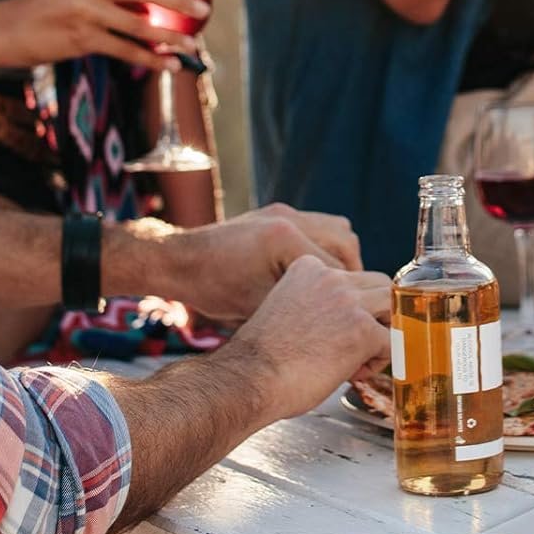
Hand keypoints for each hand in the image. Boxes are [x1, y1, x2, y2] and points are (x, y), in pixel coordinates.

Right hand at [3, 0, 207, 71]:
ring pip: (139, 24)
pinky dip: (150, 59)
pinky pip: (125, 49)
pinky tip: (169, 65)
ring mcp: (83, 9)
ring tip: (193, 45)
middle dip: (179, 0)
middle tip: (204, 9)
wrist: (7, 29)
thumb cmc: (49, 5)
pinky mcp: (80, 37)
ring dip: (170, 37)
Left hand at [159, 203, 364, 322]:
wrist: (178, 260)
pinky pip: (319, 226)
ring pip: (338, 230)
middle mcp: (291, 219)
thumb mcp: (257, 305)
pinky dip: (324, 247)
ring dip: (342, 257)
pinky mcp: (279, 212)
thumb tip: (333, 322)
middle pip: (346, 243)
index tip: (355, 313)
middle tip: (352, 299)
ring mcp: (286, 212)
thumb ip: (298, 306)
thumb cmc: (212, 288)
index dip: (349, 294)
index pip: (337, 268)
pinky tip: (315, 271)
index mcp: (286, 240)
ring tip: (337, 284)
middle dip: (353, 272)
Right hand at [224, 255, 390, 421]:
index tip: (333, 331)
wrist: (249, 380)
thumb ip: (316, 304)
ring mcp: (348, 302)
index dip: (350, 305)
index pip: (350, 277)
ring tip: (360, 355)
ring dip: (382, 330)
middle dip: (375, 313)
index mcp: (309, 268)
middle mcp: (331, 278)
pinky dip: (380, 359)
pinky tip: (354, 373)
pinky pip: (392, 340)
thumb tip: (340, 321)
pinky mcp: (362, 330)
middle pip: (378, 284)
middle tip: (357, 341)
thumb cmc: (261, 358)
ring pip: (392, 305)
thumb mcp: (287, 309)